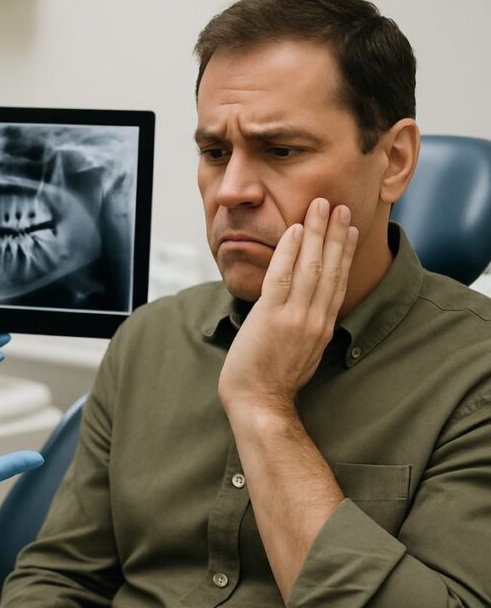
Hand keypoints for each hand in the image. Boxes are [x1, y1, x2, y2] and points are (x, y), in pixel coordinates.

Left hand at [218, 198, 358, 416]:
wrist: (260, 402)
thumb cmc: (273, 380)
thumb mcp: (302, 351)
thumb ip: (307, 326)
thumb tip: (305, 309)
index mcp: (323, 326)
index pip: (338, 281)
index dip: (344, 253)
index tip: (348, 229)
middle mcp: (315, 318)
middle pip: (330, 268)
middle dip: (335, 234)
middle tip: (339, 206)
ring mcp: (296, 317)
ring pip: (311, 266)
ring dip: (317, 233)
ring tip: (321, 206)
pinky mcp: (273, 317)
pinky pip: (283, 277)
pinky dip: (290, 251)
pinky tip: (295, 229)